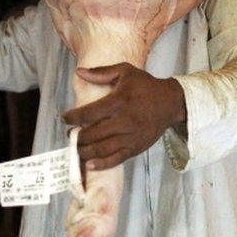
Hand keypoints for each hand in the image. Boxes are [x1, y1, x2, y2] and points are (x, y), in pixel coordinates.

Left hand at [62, 63, 186, 170]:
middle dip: (77, 137)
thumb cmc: (146, 86)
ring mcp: (131, 136)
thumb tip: (79, 72)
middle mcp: (124, 120)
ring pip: (102, 149)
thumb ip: (101, 72)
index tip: (65, 118)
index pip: (89, 113)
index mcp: (120, 101)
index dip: (73, 117)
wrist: (171, 102)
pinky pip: (116, 159)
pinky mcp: (137, 147)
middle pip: (93, 134)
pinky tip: (90, 165)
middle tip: (70, 135)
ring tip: (77, 149)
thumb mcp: (125, 71)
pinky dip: (102, 164)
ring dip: (85, 152)